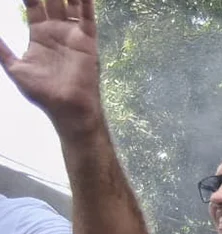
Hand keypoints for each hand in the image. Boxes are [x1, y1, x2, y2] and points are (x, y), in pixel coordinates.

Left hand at [0, 1, 103, 130]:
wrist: (66, 108)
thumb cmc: (42, 92)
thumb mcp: (15, 69)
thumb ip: (1, 50)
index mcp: (39, 34)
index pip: (32, 5)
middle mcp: (56, 30)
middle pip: (51, 0)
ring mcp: (72, 34)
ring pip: (70, 4)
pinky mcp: (86, 40)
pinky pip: (86, 17)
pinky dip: (86, 3)